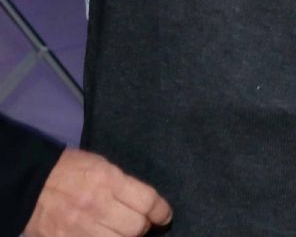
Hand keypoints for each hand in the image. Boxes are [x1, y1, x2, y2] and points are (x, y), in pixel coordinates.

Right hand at [25, 148, 172, 236]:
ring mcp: (81, 226)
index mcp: (108, 180)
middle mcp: (97, 205)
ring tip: (123, 231)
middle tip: (141, 224)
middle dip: (143, 227)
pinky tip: (106, 235)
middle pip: (136, 226)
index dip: (161, 212)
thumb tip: (146, 203)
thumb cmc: (69, 170)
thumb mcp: (101, 166)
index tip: (164, 217)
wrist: (30, 183)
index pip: (148, 201)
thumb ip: (123, 185)